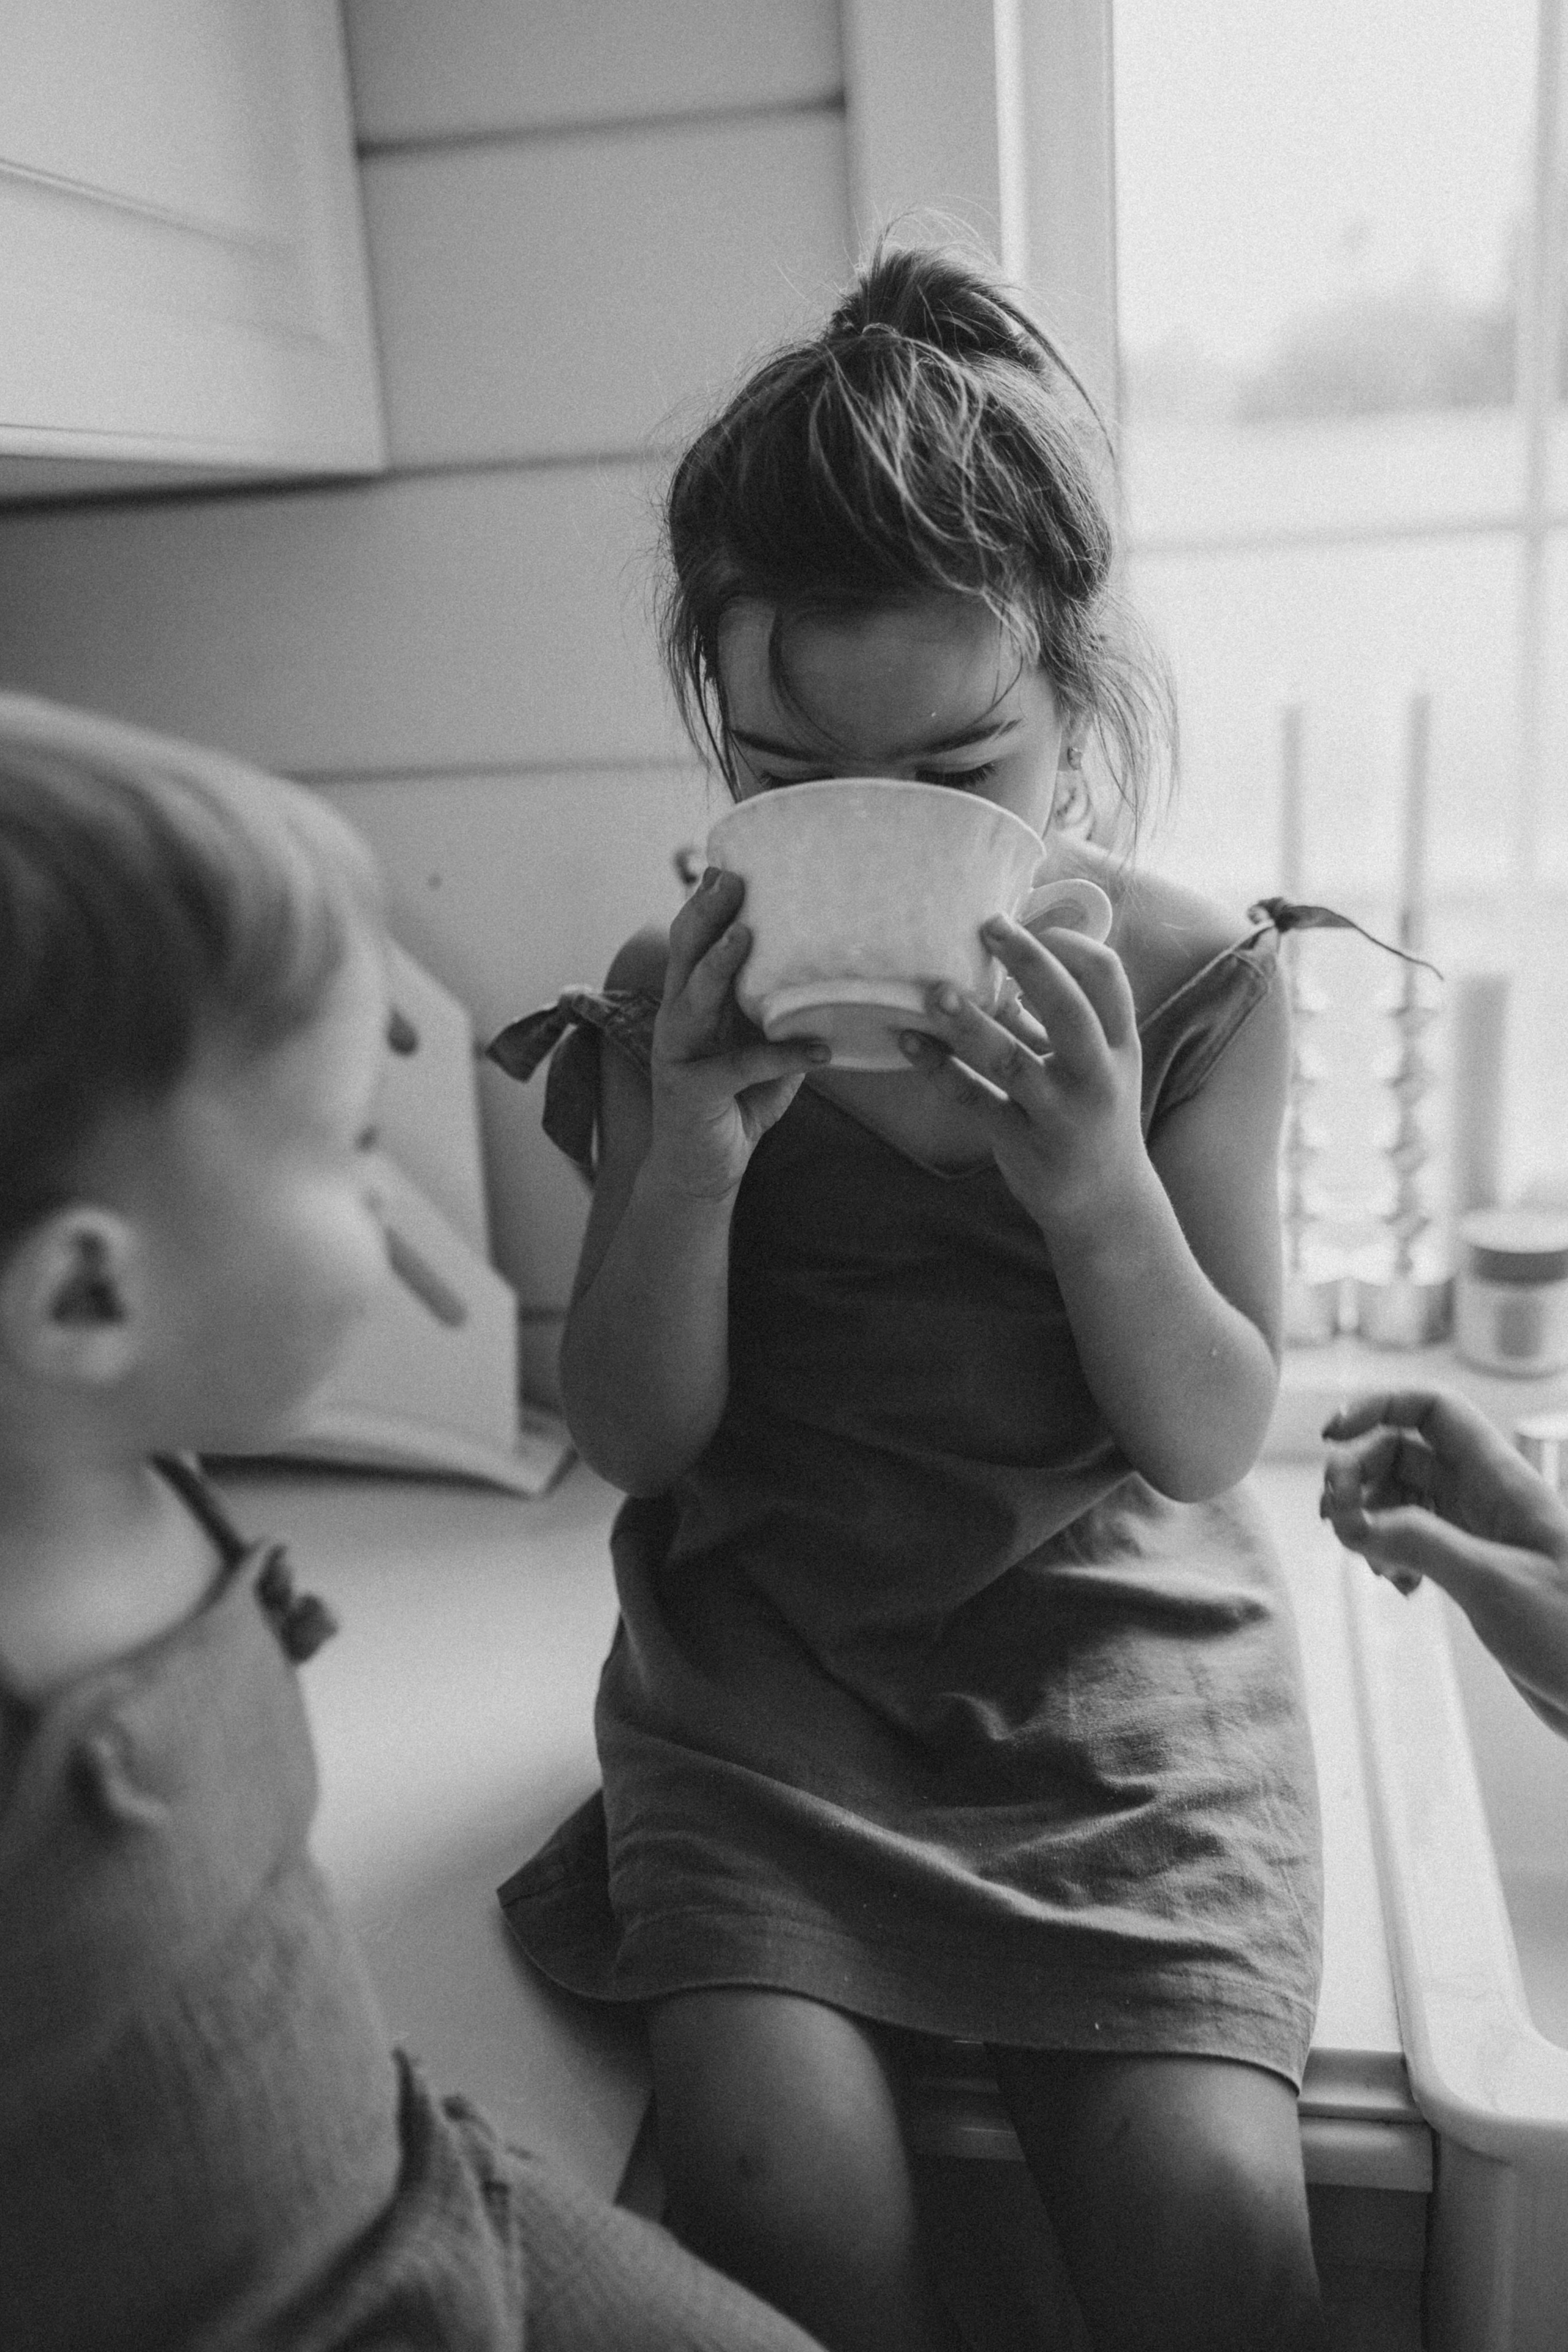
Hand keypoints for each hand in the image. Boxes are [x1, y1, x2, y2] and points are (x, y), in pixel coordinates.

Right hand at [648, 868, 823, 1200]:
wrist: (701, 1171)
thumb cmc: (735, 1104)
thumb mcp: (764, 1052)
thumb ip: (785, 1016)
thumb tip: (840, 982)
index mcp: (691, 1003)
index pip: (693, 943)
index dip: (705, 904)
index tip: (728, 863)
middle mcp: (676, 1020)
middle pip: (685, 956)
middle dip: (706, 915)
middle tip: (730, 878)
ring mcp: (677, 1054)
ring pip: (694, 999)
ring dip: (719, 966)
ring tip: (746, 936)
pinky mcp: (692, 1092)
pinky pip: (738, 1067)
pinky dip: (780, 1056)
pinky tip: (817, 1052)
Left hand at [898, 915, 1145, 1234]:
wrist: (1105, 1203)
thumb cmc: (1090, 1116)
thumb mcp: (1088, 1064)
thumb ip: (1050, 1019)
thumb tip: (1001, 962)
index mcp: (1118, 1044)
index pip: (1107, 976)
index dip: (1069, 943)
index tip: (1030, 924)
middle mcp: (1097, 1075)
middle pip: (1068, 1009)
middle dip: (1029, 963)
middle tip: (988, 926)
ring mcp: (1061, 1113)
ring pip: (1012, 1060)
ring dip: (970, 1024)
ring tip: (934, 991)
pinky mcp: (1024, 1142)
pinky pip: (976, 1100)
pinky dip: (940, 1071)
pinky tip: (910, 1042)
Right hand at [1320, 1387, 1567, 1598]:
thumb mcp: (1494, 1584)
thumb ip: (1420, 1543)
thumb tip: (1351, 1521)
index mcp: (1501, 1481)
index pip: (1434, 1409)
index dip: (1379, 1406)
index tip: (1332, 1437)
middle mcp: (1486, 1497)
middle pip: (1403, 1451)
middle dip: (1359, 1472)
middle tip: (1335, 1515)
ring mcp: (1478, 1533)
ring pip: (1402, 1497)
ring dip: (1369, 1516)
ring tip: (1364, 1554)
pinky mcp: (1473, 1570)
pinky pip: (1412, 1540)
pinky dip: (1389, 1553)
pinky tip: (1398, 1585)